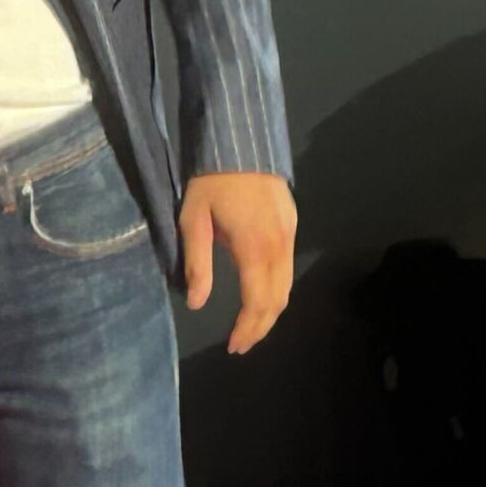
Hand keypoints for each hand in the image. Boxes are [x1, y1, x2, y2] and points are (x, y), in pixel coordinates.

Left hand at [180, 172, 295, 354]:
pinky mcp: (292, 222)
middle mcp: (279, 246)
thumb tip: (196, 303)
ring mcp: (290, 234)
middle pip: (278, 300)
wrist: (240, 140)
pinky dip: (277, 287)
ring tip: (250, 324)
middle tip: (241, 343)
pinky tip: (261, 291)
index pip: (257, 303)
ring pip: (288, 284)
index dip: (248, 329)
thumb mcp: (193, 219)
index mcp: (255, 249)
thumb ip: (197, 263)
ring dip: (271, 309)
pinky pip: (289, 266)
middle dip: (261, 327)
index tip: (234, 346)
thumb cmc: (211, 180)